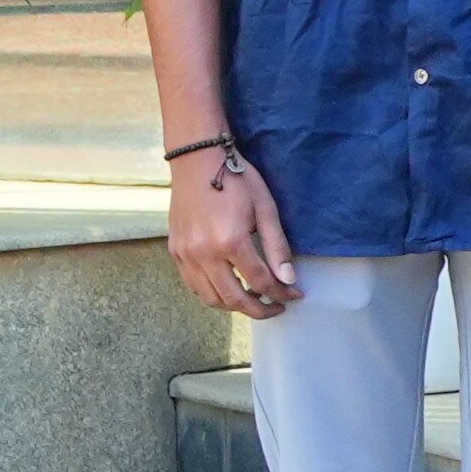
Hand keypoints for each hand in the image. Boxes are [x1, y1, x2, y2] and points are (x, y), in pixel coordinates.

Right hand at [164, 141, 297, 320]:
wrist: (197, 162)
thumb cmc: (237, 180)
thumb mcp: (266, 209)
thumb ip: (277, 248)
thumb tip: (288, 280)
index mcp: (230, 242)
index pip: (260, 282)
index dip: (281, 294)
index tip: (295, 296)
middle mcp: (204, 254)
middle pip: (233, 299)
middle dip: (259, 309)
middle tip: (276, 307)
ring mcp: (185, 255)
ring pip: (210, 298)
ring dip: (234, 306)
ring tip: (254, 300)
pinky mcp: (175, 252)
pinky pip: (193, 286)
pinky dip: (212, 295)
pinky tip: (228, 289)